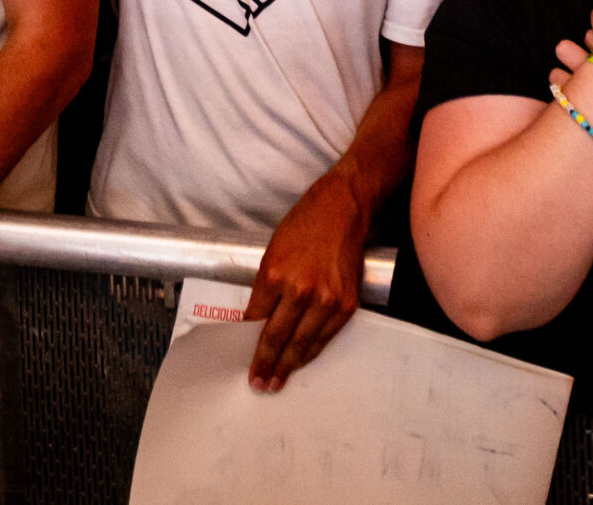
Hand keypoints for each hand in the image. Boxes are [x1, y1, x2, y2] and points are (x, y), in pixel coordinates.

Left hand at [242, 173, 366, 390]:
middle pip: (278, 338)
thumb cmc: (303, 226)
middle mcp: (300, 291)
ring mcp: (327, 300)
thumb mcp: (272, 253)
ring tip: (277, 381)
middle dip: (266, 364)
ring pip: (303, 344)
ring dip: (289, 365)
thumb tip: (258, 321)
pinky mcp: (347, 305)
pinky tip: (303, 361)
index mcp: (274, 276)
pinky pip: (326, 337)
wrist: (342, 210)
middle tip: (258, 383)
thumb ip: (266, 289)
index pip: (256, 321)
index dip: (249, 344)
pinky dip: (313, 352)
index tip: (245, 361)